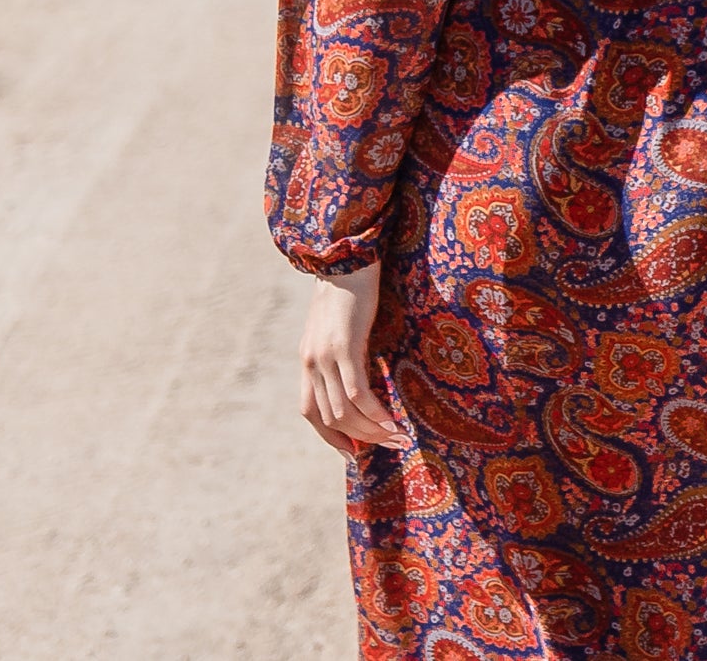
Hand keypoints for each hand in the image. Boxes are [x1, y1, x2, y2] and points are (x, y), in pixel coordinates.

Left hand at [298, 259, 405, 456]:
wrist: (347, 253)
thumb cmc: (349, 287)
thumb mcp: (339, 326)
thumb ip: (341, 352)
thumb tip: (359, 378)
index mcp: (308, 359)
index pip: (311, 412)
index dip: (331, 438)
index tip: (355, 453)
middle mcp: (311, 362)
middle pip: (330, 418)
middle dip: (361, 439)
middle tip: (390, 447)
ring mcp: (325, 355)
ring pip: (344, 411)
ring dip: (372, 431)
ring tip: (398, 437)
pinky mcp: (344, 345)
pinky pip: (358, 393)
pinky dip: (375, 413)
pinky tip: (394, 421)